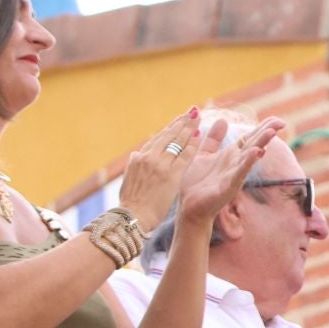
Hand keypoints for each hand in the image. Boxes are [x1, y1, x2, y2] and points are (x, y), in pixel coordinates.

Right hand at [115, 109, 204, 231]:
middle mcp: (148, 157)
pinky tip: (200, 137)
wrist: (131, 217)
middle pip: (168, 135)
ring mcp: (159, 165)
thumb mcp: (128, 180)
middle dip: (181, 122)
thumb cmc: (130, 203)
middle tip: (193, 111)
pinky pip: (184, 157)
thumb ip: (134, 166)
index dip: (170, 128)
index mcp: (138, 158)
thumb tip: (135, 154)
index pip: (157, 138)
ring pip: (176, 142)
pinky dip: (192, 145)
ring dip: (188, 128)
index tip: (179, 119)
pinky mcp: (170, 175)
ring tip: (198, 117)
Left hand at [174, 116, 285, 228]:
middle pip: (254, 144)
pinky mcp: (228, 187)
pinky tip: (257, 153)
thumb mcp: (204, 154)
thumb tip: (223, 120)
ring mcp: (234, 175)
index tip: (277, 119)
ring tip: (271, 132)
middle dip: (266, 133)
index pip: (249, 138)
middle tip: (282, 123)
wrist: (190, 207)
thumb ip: (214, 139)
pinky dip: (248, 162)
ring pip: (250, 157)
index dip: (262, 127)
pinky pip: (240, 172)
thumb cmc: (197, 183)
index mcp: (230, 155)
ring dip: (261, 144)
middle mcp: (235, 164)